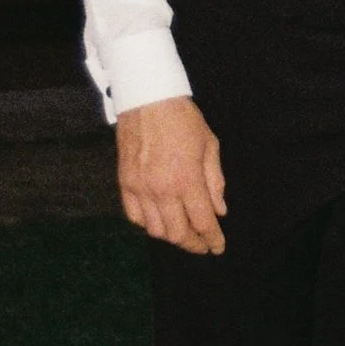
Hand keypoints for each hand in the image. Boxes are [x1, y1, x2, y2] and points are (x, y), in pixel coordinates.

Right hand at [116, 96, 226, 252]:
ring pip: (155, 230)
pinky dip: (148, 224)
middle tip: (202, 244)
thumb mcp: (209, 145)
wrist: (147, 98)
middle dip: (193, 244)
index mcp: (187, 179)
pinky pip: (134, 216)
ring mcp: (140, 188)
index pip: (202, 222)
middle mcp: (162, 189)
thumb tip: (219, 211)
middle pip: (177, 233)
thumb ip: (215, 181)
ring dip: (171, 236)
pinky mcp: (125, 183)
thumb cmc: (183, 119)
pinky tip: (159, 219)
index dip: (212, 239)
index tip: (218, 247)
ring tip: (183, 232)